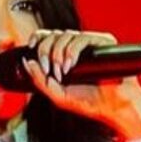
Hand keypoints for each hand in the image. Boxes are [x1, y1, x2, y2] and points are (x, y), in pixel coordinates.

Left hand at [20, 29, 140, 128]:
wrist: (112, 106)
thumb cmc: (89, 101)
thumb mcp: (57, 94)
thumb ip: (39, 80)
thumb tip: (27, 62)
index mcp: (66, 56)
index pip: (48, 37)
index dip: (38, 37)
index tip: (31, 46)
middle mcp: (78, 47)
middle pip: (54, 34)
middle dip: (46, 51)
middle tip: (49, 70)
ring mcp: (90, 44)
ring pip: (66, 35)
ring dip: (58, 53)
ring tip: (63, 72)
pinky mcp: (103, 43)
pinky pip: (82, 38)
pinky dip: (71, 51)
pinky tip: (71, 65)